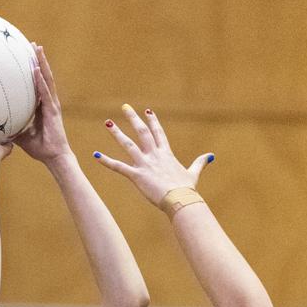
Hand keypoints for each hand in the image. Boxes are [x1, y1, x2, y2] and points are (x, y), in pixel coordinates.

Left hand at [13, 45, 71, 163]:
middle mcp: (48, 102)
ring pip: (47, 79)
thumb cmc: (40, 148)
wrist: (53, 157)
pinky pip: (45, 92)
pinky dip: (41, 80)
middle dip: (38, 60)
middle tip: (32, 44)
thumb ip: (12, 128)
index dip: (34, 70)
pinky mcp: (53, 110)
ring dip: (42, 63)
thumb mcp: (21, 136)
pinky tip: (36, 69)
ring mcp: (51, 105)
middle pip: (43, 76)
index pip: (37, 85)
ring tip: (37, 48)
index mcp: (42, 107)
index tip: (27, 57)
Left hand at [94, 105, 212, 205]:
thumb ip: (200, 163)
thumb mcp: (193, 173)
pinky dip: (106, 161)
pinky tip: (95, 155)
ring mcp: (145, 164)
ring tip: (107, 123)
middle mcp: (154, 155)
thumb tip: (210, 156)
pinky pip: (118, 167)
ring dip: (117, 133)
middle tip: (125, 108)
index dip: (152, 121)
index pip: (158, 133)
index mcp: (166, 154)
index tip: (147, 112)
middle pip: (142, 132)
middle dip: (133, 118)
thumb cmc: (187, 189)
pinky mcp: (137, 175)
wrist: (180, 199)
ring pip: (128, 144)